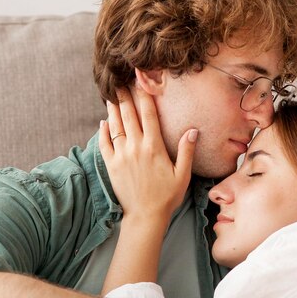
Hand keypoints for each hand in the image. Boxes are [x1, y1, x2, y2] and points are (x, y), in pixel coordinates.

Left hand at [98, 88, 197, 223]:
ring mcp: (121, 155)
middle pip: (129, 115)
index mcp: (154, 147)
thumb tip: (193, 130)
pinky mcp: (111, 165)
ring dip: (113, 109)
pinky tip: (104, 122)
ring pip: (115, 125)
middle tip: (120, 81)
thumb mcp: (183, 175)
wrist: (145, 216)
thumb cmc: (167, 196)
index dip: (144, 95)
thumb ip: (187, 151)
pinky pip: (104, 143)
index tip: (140, 80)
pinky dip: (103, 131)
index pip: (148, 114)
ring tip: (110, 94)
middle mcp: (136, 147)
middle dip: (124, 96)